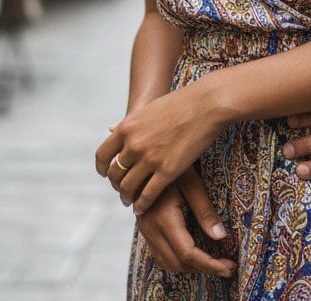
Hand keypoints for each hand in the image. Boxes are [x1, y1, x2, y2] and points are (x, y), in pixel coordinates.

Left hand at [96, 83, 226, 214]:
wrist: (208, 103)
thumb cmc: (182, 102)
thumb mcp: (149, 108)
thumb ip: (129, 122)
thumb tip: (110, 129)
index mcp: (127, 127)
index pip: (102, 155)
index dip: (102, 168)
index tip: (106, 173)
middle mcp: (134, 144)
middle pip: (114, 174)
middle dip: (116, 185)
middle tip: (122, 189)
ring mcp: (150, 159)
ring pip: (128, 188)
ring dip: (127, 197)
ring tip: (131, 201)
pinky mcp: (167, 171)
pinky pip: (147, 195)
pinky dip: (141, 205)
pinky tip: (142, 208)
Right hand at [134, 170, 236, 276]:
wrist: (145, 157)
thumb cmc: (173, 166)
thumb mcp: (192, 182)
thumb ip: (205, 211)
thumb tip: (220, 237)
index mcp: (163, 217)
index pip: (187, 252)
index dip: (209, 264)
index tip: (229, 266)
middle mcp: (150, 228)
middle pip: (177, 262)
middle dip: (204, 269)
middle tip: (227, 267)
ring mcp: (145, 229)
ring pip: (167, 262)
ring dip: (191, 267)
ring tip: (214, 263)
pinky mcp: (145, 228)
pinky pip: (160, 254)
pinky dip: (178, 261)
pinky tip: (194, 255)